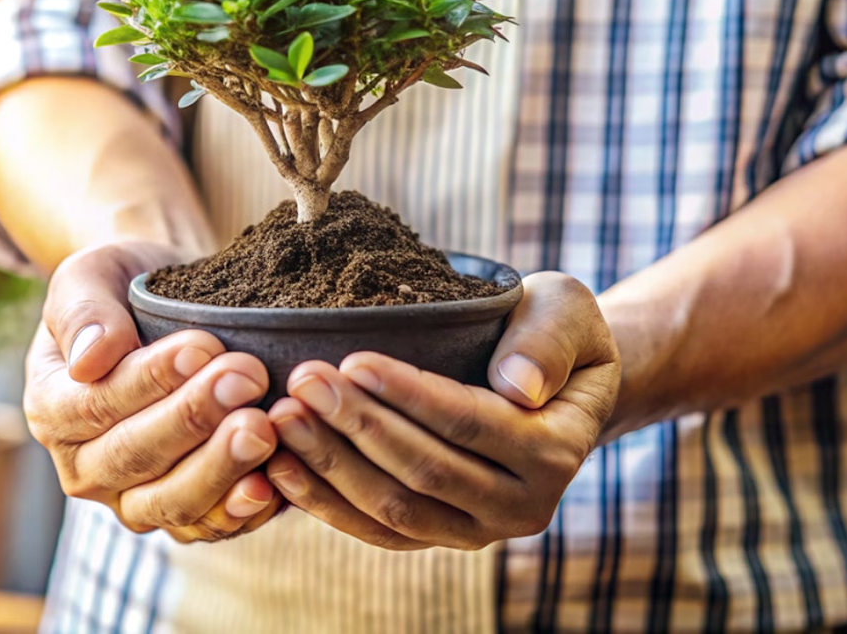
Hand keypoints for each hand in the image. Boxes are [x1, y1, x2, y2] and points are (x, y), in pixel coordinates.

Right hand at [25, 241, 283, 542]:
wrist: (166, 313)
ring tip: (264, 427)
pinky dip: (244, 509)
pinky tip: (276, 478)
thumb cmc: (125, 289)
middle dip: (195, 418)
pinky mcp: (186, 516)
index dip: (150, 380)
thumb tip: (89, 360)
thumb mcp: (92, 276)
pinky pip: (212, 526)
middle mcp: (85, 467)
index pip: (96, 405)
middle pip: (136, 458)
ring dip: (222, 468)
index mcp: (52, 409)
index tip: (204, 346)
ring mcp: (134, 500)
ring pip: (174, 503)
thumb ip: (82, 312)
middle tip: (248, 378)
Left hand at [263, 272, 619, 549]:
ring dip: (332, 466)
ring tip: (283, 418)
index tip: (352, 360)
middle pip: (426, 473)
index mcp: (555, 452)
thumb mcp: (565, 312)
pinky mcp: (439, 535)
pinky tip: (281, 467)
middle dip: (358, 426)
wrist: (554, 381)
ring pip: (396, 511)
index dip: (409, 396)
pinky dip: (327, 502)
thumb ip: (547, 342)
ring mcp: (478, 530)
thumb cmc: (552, 331)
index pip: (470, 424)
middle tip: (303, 381)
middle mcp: (523, 507)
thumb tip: (519, 385)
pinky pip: (378, 530)